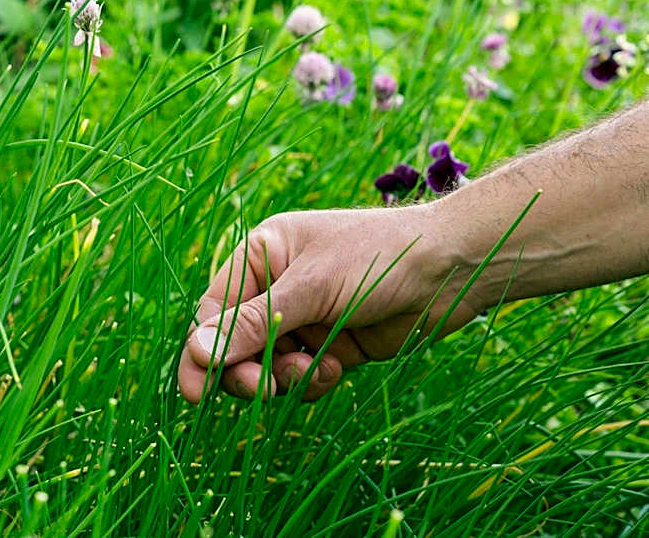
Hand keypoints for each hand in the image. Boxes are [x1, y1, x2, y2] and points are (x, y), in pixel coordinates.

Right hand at [178, 204, 486, 402]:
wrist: (452, 270)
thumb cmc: (378, 258)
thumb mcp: (311, 288)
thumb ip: (253, 324)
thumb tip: (196, 352)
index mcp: (262, 255)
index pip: (214, 310)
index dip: (202, 350)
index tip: (196, 392)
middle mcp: (277, 286)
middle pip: (235, 345)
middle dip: (246, 370)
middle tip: (261, 390)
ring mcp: (304, 318)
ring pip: (268, 366)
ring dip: (284, 378)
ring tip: (313, 371)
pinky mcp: (330, 345)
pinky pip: (301, 376)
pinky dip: (312, 381)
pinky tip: (337, 368)